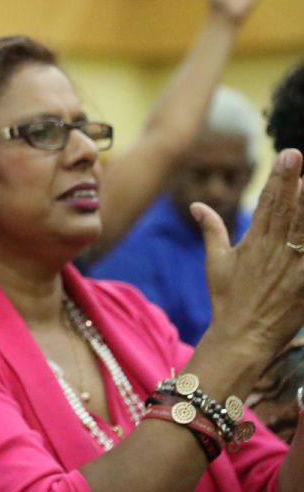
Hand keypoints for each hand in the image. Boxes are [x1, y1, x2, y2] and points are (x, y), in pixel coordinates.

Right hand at [198, 149, 303, 358]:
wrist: (243, 337)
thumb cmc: (228, 299)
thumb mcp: (217, 262)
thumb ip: (212, 230)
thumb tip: (198, 205)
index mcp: (254, 243)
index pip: (268, 202)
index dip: (279, 177)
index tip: (288, 154)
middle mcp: (276, 251)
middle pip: (291, 210)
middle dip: (296, 182)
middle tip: (300, 158)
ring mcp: (295, 268)